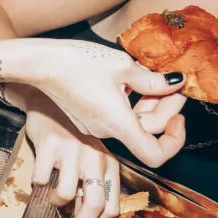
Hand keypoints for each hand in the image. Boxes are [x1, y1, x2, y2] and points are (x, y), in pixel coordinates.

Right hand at [0, 39, 186, 167]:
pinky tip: (131, 79)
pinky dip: (131, 102)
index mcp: (118, 124)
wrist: (38, 63)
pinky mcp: (86, 117)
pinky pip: (117, 116)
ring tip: (153, 75)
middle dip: (166, 107)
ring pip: (132, 122)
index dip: (174, 141)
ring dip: (149, 102)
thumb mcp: (122, 65)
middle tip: (172, 81)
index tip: (179, 117)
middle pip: (147, 132)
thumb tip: (176, 82)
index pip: (155, 155)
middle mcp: (106, 131)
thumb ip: (153, 80)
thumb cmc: (77, 62)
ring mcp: (94, 126)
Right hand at [17, 89, 121, 217]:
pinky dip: (38, 184)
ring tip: (53, 194)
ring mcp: (72, 151)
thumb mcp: (91, 154)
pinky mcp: (50, 145)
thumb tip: (87, 217)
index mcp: (109, 162)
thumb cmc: (71, 133)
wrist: (48, 100)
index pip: (112, 205)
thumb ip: (93, 181)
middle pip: (93, 205)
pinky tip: (41, 175)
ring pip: (66, 195)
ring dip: (56, 202)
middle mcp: (95, 156)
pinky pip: (41, 180)